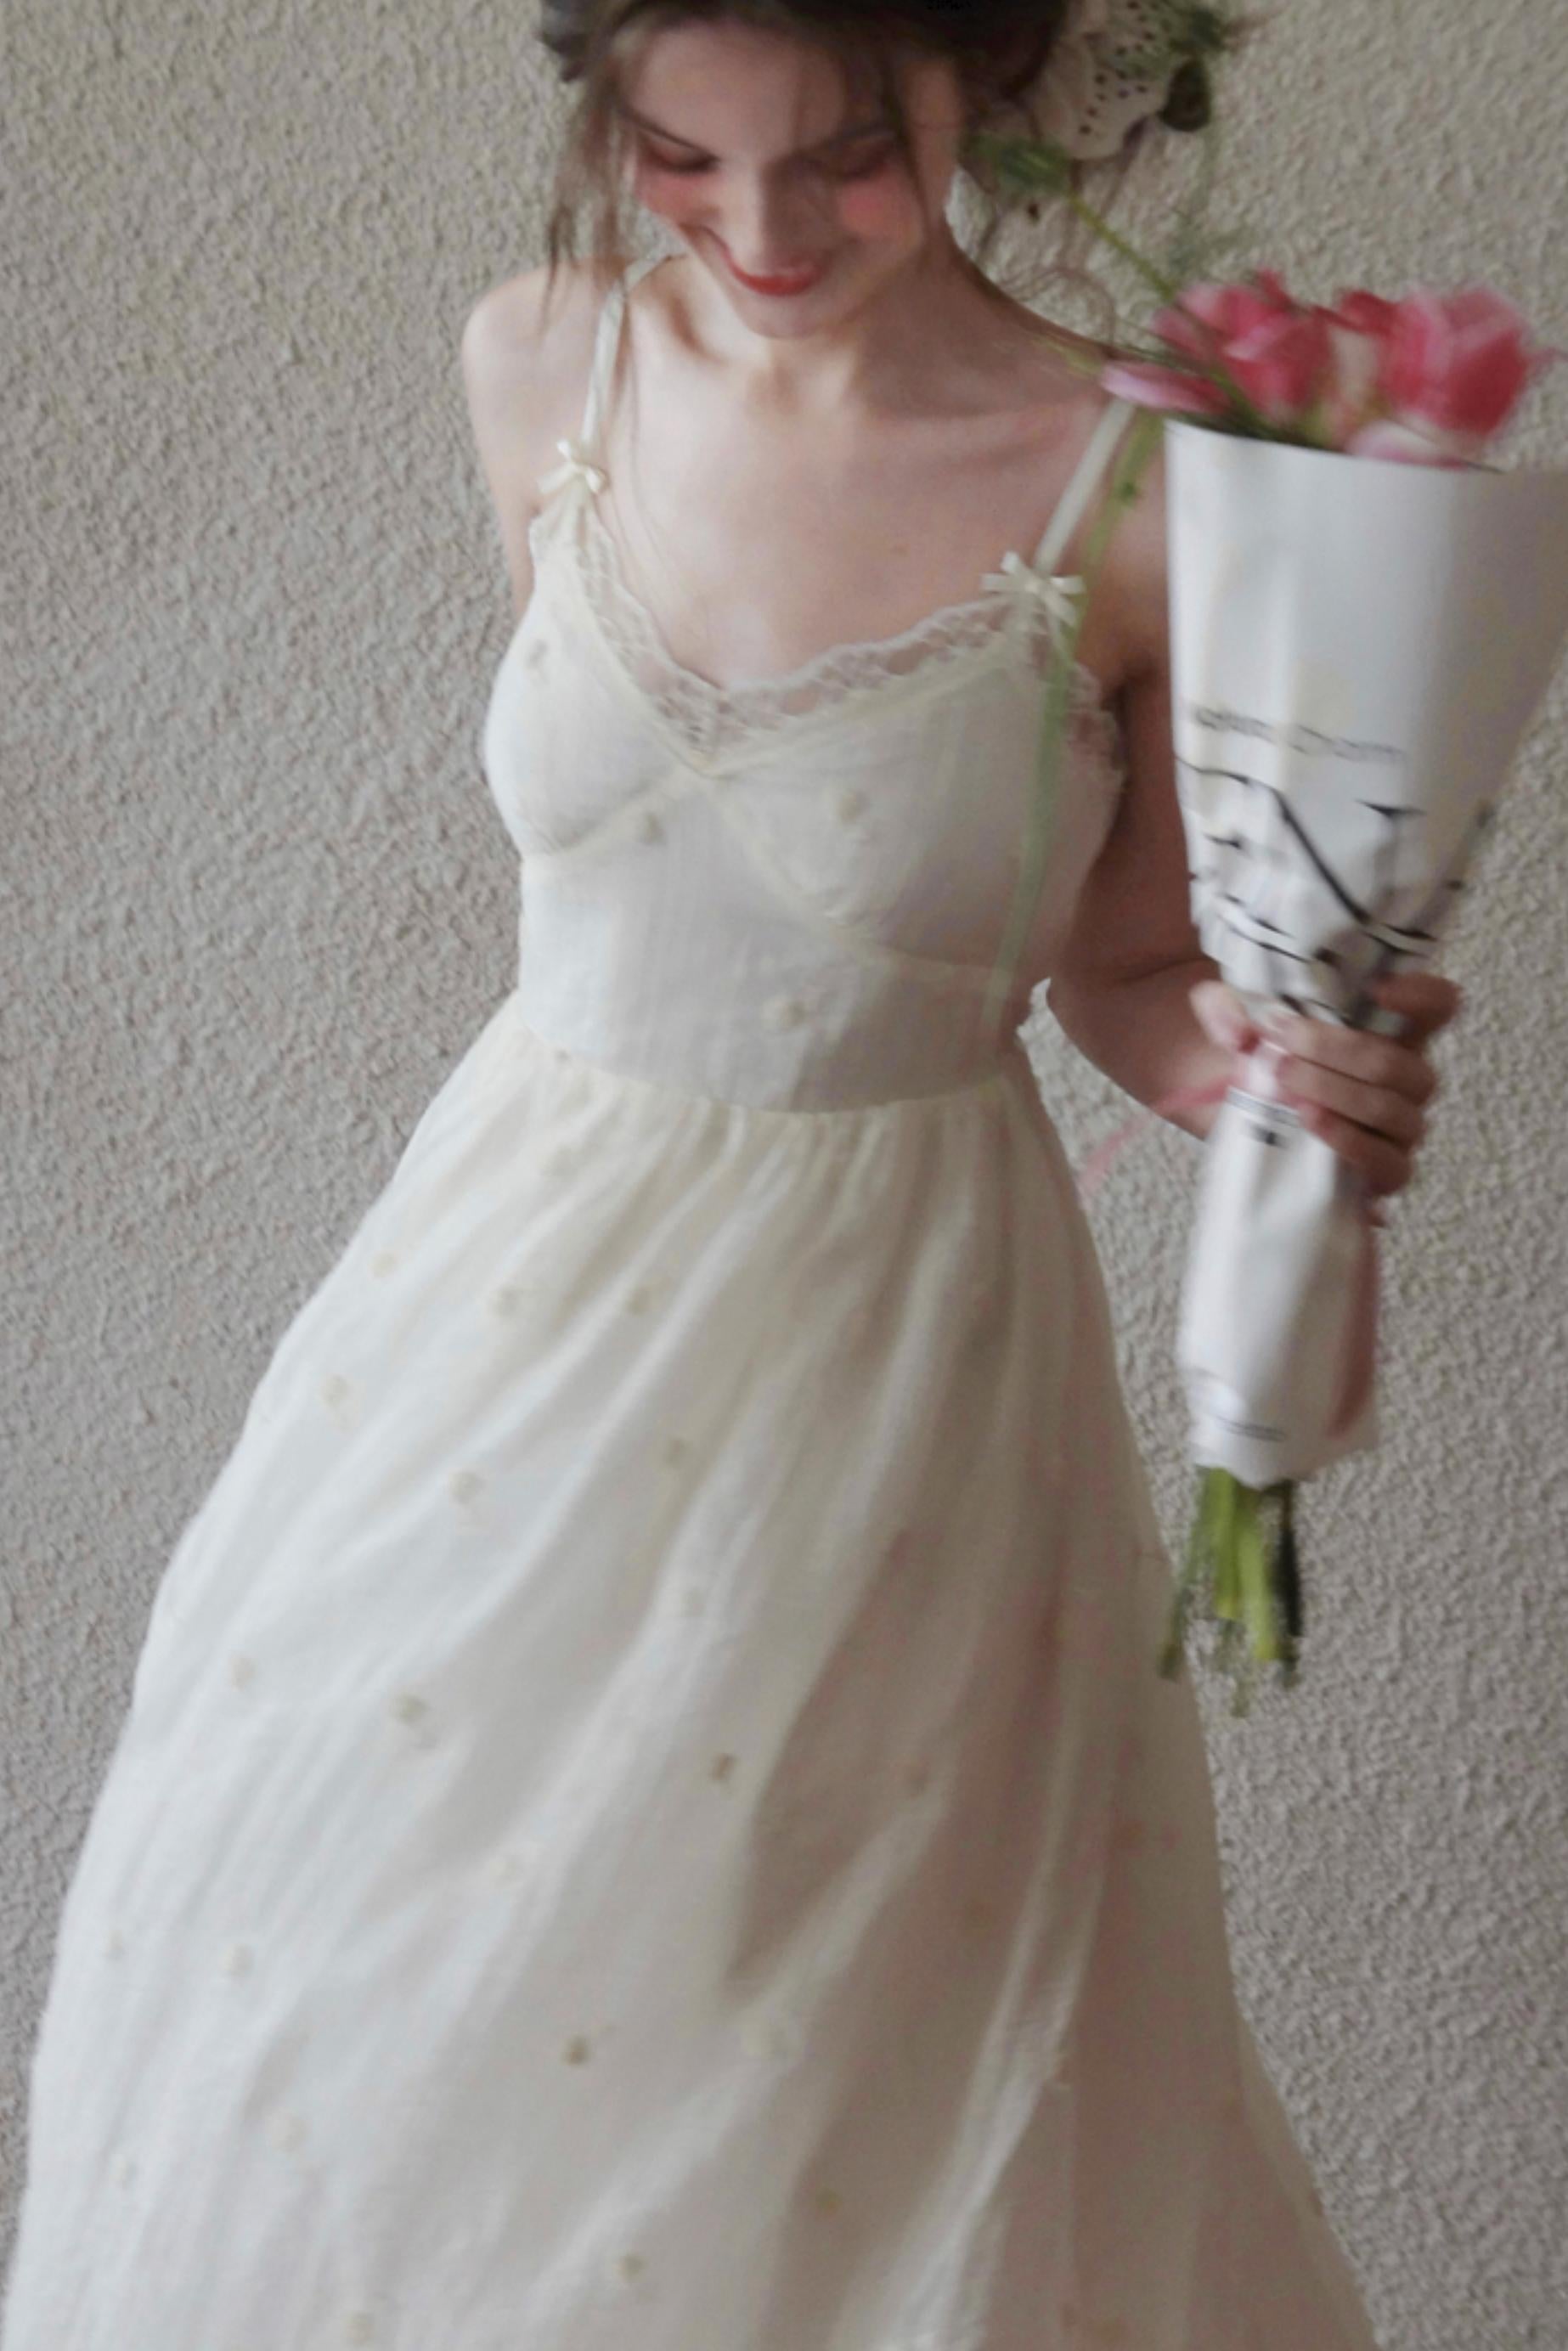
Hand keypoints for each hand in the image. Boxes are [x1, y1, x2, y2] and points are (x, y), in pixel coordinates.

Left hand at [1190, 970, 1463, 1216]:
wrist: (1240, 1118)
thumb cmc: (1261, 1057)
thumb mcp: (1233, 1020)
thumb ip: (1225, 1007)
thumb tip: (1239, 1031)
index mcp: (1389, 1032)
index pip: (1438, 1006)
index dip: (1422, 994)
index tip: (1375, 988)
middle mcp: (1405, 1078)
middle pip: (1399, 1062)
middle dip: (1337, 1050)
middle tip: (1283, 1043)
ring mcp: (1401, 1127)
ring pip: (1391, 1108)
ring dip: (1334, 1091)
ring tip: (1284, 1079)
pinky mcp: (1386, 1171)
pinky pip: (1388, 1162)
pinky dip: (1349, 1141)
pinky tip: (1311, 1122)